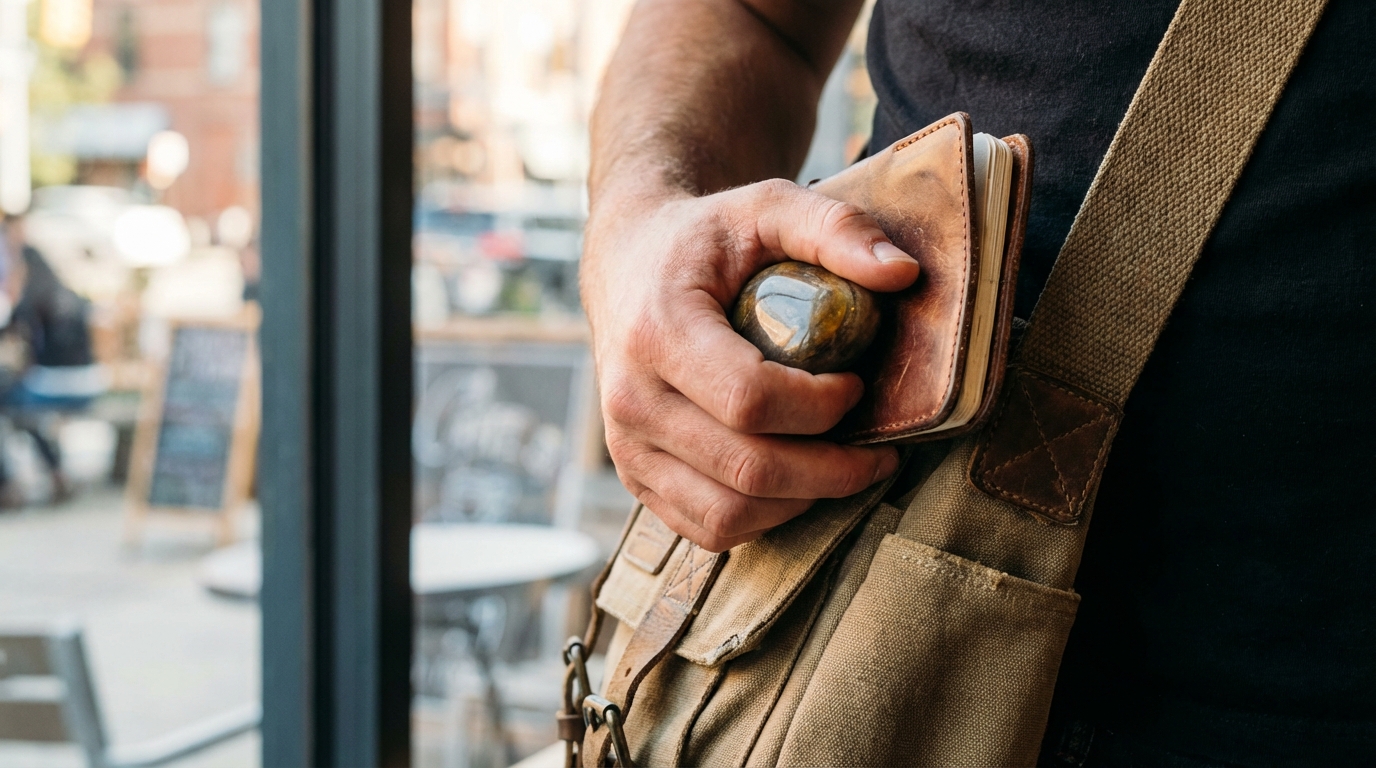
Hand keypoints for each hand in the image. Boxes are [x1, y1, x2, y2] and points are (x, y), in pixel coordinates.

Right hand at [583, 179, 920, 551]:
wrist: (626, 263)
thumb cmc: (704, 239)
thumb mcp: (766, 207)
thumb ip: (835, 229)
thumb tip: (904, 272)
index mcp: (658, 333)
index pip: (750, 401)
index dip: (820, 409)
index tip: (855, 387)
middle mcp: (630, 400)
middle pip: (747, 469)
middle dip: (831, 470)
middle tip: (875, 450)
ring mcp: (627, 448)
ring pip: (729, 514)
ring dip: (802, 501)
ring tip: (841, 468)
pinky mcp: (636, 477)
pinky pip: (708, 529)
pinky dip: (764, 519)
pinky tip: (796, 483)